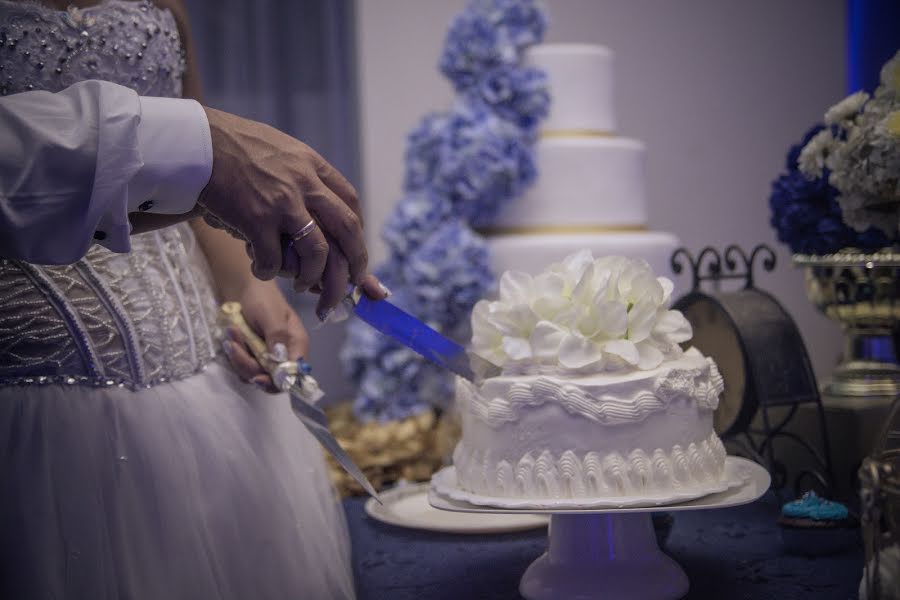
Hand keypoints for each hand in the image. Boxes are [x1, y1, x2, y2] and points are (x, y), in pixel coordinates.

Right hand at [198, 107, 367, 297]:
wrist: (197, 140)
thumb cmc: (234, 145)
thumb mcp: (281, 149)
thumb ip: (303, 173)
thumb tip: (319, 204)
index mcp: (312, 166)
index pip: (350, 203)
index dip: (357, 232)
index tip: (354, 250)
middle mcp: (305, 183)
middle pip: (347, 230)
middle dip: (355, 262)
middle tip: (351, 283)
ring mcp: (282, 203)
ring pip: (317, 252)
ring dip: (314, 277)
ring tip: (303, 286)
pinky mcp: (255, 220)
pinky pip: (273, 260)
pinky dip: (270, 272)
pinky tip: (262, 269)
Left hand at [221, 280, 308, 392]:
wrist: (242, 288)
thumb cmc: (262, 297)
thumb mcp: (271, 315)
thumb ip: (277, 337)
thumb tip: (281, 360)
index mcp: (296, 345)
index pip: (293, 374)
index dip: (277, 381)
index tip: (258, 377)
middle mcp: (283, 355)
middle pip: (270, 379)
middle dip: (249, 367)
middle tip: (234, 348)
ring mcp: (266, 357)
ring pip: (252, 374)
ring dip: (238, 357)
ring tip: (231, 333)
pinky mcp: (251, 356)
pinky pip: (242, 367)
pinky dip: (234, 355)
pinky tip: (230, 338)